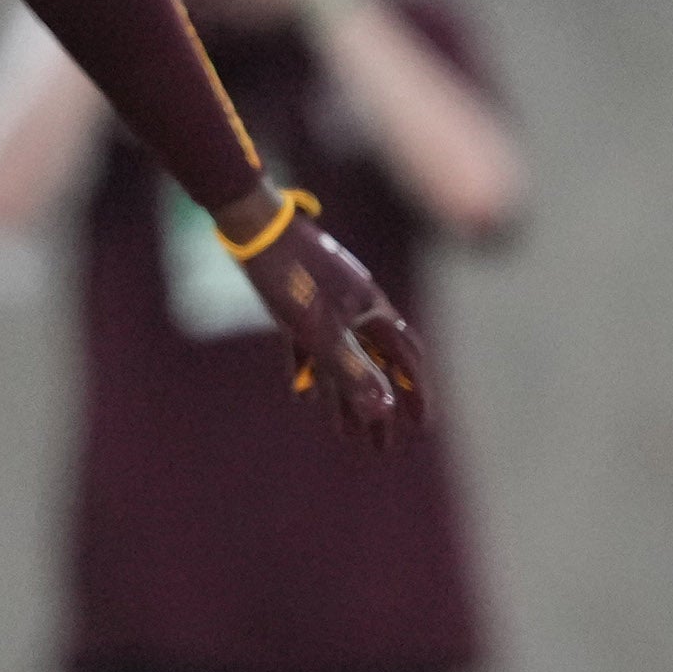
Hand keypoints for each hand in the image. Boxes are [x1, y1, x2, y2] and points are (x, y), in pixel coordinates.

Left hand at [219, 184, 432, 448]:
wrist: (252, 223)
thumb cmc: (288, 275)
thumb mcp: (318, 330)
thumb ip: (350, 370)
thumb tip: (383, 411)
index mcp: (372, 311)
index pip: (405, 360)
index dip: (414, 395)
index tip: (420, 429)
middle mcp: (360, 306)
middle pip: (378, 365)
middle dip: (380, 407)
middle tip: (382, 448)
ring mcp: (332, 301)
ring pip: (346, 357)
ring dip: (347, 396)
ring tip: (346, 435)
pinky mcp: (303, 298)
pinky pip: (315, 343)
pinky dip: (314, 370)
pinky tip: (303, 392)